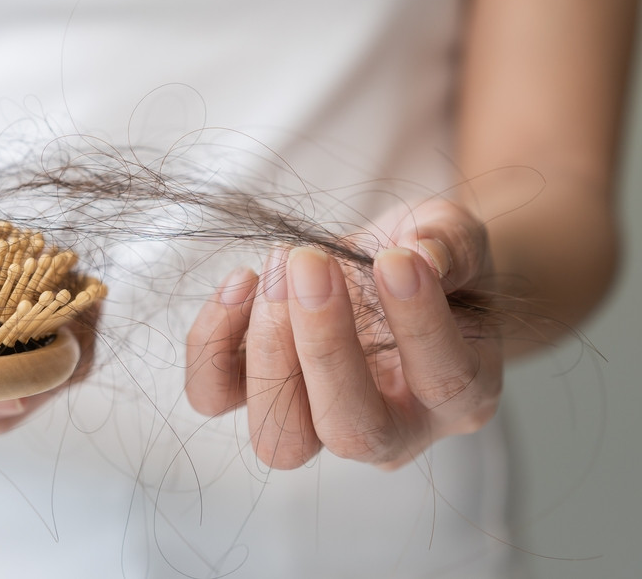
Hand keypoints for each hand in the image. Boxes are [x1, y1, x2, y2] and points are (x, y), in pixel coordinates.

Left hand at [185, 199, 501, 469]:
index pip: (442, 381)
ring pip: (280, 436)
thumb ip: (452, 243)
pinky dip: (211, 343)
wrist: (388, 267)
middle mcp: (392, 430)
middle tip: (310, 264)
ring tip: (279, 267)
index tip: (395, 258)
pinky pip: (214, 395)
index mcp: (458, 395)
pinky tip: (242, 280)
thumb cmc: (427, 257)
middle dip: (323, 345)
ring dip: (269, 347)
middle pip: (351, 431)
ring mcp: (318, 423)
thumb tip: (423, 254)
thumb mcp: (455, 235)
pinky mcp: (258, 396)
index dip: (417, 320)